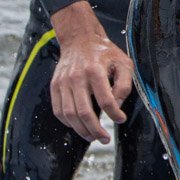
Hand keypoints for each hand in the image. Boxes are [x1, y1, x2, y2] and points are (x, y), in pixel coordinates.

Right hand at [48, 1, 131, 143]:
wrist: (79, 39)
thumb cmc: (104, 53)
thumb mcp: (123, 63)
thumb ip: (124, 84)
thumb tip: (118, 106)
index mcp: (95, 70)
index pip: (106, 100)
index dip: (115, 114)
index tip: (121, 119)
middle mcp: (77, 77)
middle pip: (84, 112)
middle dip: (95, 130)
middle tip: (105, 139)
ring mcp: (63, 82)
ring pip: (69, 114)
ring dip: (81, 130)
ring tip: (92, 137)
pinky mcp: (55, 86)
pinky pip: (58, 110)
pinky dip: (68, 122)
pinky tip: (78, 126)